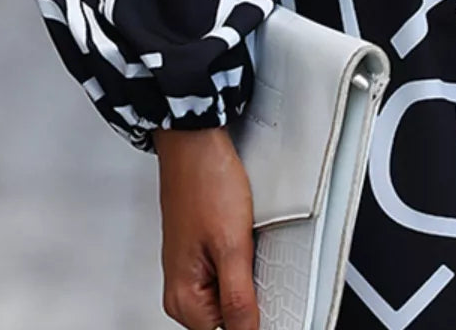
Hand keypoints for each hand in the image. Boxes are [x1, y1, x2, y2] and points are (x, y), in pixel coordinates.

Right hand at [154, 127, 259, 329]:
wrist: (196, 144)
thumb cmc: (206, 184)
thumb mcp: (233, 246)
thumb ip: (240, 299)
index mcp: (184, 299)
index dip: (254, 320)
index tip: (272, 301)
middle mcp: (182, 291)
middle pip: (228, 318)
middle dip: (252, 299)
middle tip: (258, 264)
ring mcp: (192, 271)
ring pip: (230, 295)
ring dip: (248, 279)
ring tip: (250, 246)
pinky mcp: (202, 254)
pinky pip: (228, 274)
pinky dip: (244, 263)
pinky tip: (249, 242)